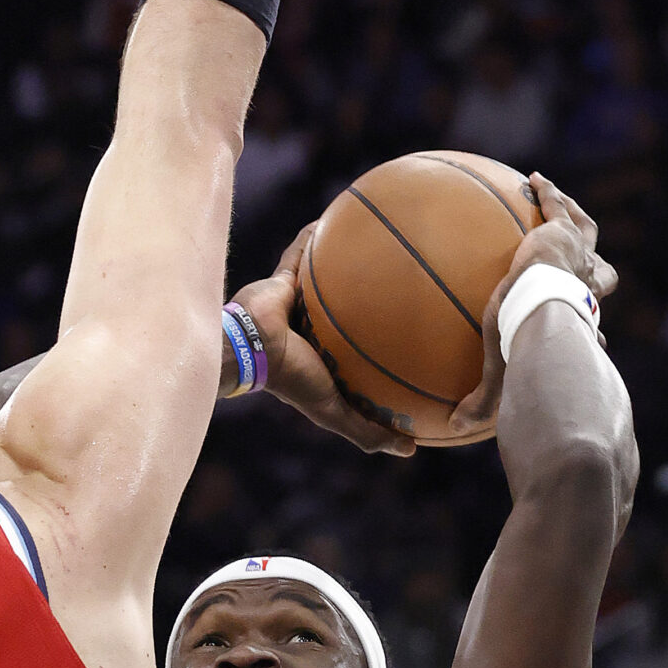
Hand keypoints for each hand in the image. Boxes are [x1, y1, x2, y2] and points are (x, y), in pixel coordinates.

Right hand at [231, 226, 415, 455]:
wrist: (250, 348)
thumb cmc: (291, 379)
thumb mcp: (333, 411)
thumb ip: (367, 431)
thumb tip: (410, 451)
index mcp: (324, 357)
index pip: (358, 351)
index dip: (382, 344)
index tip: (417, 338)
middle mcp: (312, 327)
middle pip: (349, 309)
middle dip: (372, 298)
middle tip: (411, 284)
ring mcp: (297, 300)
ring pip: (329, 277)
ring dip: (348, 260)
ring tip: (381, 243)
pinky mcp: (283, 275)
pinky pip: (305, 250)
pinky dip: (320, 235)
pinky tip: (348, 216)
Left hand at [450, 173, 617, 441]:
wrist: (542, 315)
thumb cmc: (524, 348)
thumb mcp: (500, 373)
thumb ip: (479, 400)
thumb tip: (451, 429)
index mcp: (578, 321)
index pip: (590, 324)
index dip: (589, 326)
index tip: (585, 329)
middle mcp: (587, 290)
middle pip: (603, 277)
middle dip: (598, 270)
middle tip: (587, 260)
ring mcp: (579, 259)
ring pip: (589, 233)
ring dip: (576, 217)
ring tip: (560, 201)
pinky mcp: (563, 234)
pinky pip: (557, 208)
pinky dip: (549, 194)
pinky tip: (533, 177)